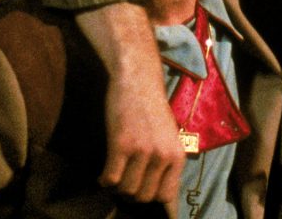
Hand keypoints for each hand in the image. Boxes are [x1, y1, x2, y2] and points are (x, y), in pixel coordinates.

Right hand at [76, 4, 185, 202]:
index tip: (140, 196)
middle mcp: (163, 156)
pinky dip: (104, 179)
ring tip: (114, 174)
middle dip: (131, 195)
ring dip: (117, 187)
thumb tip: (164, 199)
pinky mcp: (122, 144)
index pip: (167, 196)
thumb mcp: (168, 138)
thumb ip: (166, 164)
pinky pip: (111, 178)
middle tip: (123, 182)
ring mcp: (143, 151)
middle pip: (145, 197)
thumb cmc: (150, 109)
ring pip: (127, 190)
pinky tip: (104, 172)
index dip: (151, 201)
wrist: (137, 80)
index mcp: (177, 156)